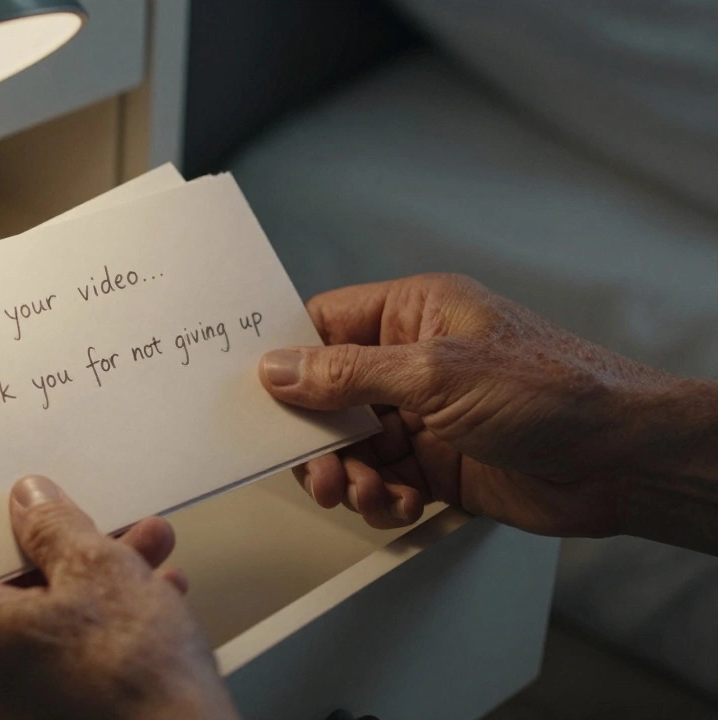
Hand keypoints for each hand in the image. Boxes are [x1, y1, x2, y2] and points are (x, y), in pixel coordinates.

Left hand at [0, 475, 238, 719]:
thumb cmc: (136, 687)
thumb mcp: (101, 570)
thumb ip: (54, 527)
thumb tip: (33, 505)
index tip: (17, 506)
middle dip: (63, 553)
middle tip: (104, 530)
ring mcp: (0, 714)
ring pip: (37, 628)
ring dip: (92, 589)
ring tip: (147, 564)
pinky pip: (56, 667)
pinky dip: (94, 637)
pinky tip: (149, 612)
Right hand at [259, 273, 693, 539]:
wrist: (622, 461)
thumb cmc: (554, 391)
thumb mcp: (436, 374)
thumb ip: (349, 374)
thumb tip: (281, 369)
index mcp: (413, 312)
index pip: (323, 324)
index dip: (287, 358)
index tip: (259, 395)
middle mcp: (412, 359)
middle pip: (327, 394)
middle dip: (316, 436)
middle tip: (315, 469)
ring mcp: (423, 413)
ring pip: (349, 445)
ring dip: (348, 475)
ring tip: (363, 492)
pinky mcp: (435, 462)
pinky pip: (380, 479)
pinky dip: (378, 497)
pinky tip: (398, 503)